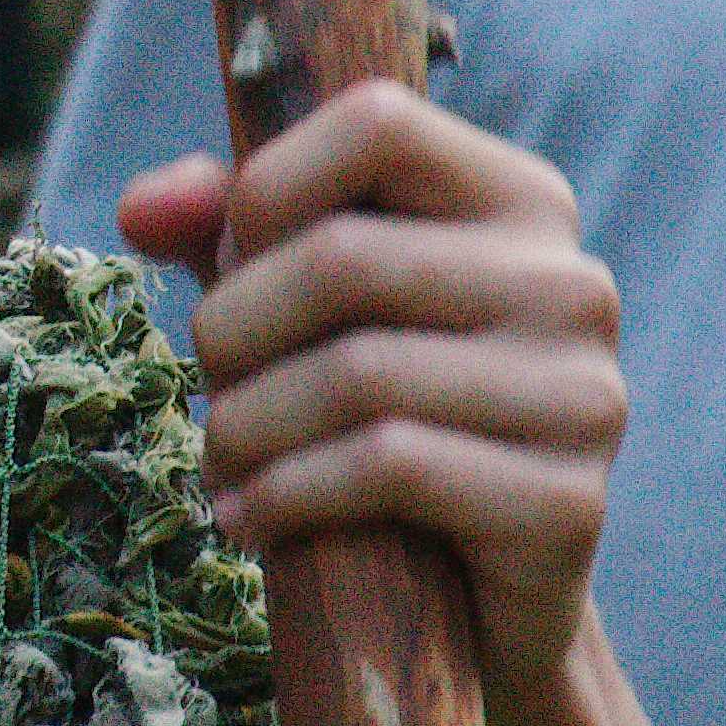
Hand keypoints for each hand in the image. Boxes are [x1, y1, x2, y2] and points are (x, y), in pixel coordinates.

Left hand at [111, 78, 623, 723]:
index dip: (267, 185)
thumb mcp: (299, 306)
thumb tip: (141, 207)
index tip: (224, 261)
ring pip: (357, 375)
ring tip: (220, 462)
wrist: (468, 603)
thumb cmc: (374, 416)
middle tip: (204, 390)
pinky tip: (250, 520)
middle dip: (233, 331)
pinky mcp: (567, 502)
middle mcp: (570, 282)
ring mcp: (583, 394)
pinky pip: (390, 468)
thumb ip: (228, 228)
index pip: (377, 122)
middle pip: (344, 261)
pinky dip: (288, 494)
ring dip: (247, 426)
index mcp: (519, 201)